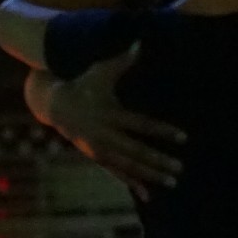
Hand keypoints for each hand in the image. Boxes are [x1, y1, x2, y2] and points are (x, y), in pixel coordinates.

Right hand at [29, 48, 186, 201]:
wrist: (54, 104)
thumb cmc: (83, 83)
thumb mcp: (100, 72)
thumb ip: (122, 61)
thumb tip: (140, 42)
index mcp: (109, 115)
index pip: (140, 124)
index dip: (162, 131)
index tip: (183, 137)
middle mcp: (104, 135)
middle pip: (136, 151)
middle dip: (158, 161)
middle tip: (180, 168)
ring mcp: (99, 149)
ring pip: (128, 166)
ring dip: (150, 174)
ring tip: (172, 181)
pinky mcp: (97, 157)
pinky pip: (117, 173)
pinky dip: (132, 183)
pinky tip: (148, 195)